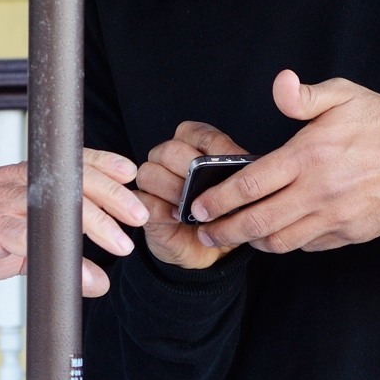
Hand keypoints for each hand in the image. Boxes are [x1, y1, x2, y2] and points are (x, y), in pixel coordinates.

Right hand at [0, 150, 148, 300]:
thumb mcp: (17, 246)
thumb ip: (55, 254)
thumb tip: (95, 278)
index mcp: (17, 178)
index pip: (66, 162)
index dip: (101, 164)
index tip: (130, 174)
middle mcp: (9, 182)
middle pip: (69, 178)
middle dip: (110, 194)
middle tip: (137, 216)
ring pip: (57, 204)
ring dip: (95, 223)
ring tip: (121, 244)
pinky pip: (33, 239)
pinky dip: (64, 258)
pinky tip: (85, 276)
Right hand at [135, 121, 251, 269]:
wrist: (208, 247)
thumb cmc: (223, 213)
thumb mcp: (237, 192)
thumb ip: (235, 174)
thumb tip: (238, 166)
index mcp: (192, 145)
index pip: (197, 133)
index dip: (216, 149)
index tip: (232, 166)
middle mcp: (167, 157)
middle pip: (169, 150)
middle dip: (190, 171)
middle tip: (207, 191)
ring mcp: (152, 180)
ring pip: (150, 173)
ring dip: (174, 191)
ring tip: (192, 208)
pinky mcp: (141, 205)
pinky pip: (143, 201)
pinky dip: (162, 210)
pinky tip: (177, 218)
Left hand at [187, 70, 379, 253]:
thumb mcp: (343, 95)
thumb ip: (303, 95)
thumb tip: (280, 83)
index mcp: (308, 156)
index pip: (251, 184)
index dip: (219, 199)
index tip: (199, 206)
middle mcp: (318, 192)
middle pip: (258, 221)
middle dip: (224, 231)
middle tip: (204, 232)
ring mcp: (335, 217)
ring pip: (281, 241)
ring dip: (252, 242)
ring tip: (234, 237)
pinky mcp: (350, 233)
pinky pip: (309, 246)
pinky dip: (287, 243)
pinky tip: (274, 235)